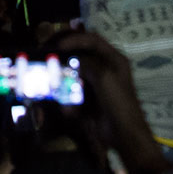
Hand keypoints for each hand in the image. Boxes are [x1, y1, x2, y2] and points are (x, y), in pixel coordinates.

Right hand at [51, 29, 162, 166]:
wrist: (124, 134)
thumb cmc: (118, 102)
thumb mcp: (104, 77)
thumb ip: (87, 63)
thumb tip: (71, 60)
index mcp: (114, 59)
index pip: (92, 40)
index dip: (74, 39)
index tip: (58, 46)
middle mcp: (105, 68)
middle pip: (82, 54)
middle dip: (65, 55)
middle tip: (48, 53)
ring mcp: (97, 84)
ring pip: (75, 74)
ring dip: (64, 77)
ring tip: (51, 78)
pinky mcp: (90, 99)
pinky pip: (75, 93)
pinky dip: (69, 99)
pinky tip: (68, 108)